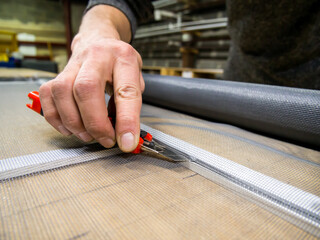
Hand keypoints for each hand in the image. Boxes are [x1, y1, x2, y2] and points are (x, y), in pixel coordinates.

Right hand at [39, 5, 143, 151]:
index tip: (126, 142)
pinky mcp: (58, 72)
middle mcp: (97, 56)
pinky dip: (55, 117)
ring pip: (63, 92)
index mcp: (123, 58)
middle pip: (86, 88)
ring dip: (74, 122)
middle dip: (95, 122)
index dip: (126, 120)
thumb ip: (130, 105)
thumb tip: (122, 134)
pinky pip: (48, 95)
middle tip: (105, 139)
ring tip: (88, 135)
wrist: (99, 41)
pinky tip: (69, 127)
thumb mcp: (136, 79)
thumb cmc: (119, 64)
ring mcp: (74, 62)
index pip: (126, 90)